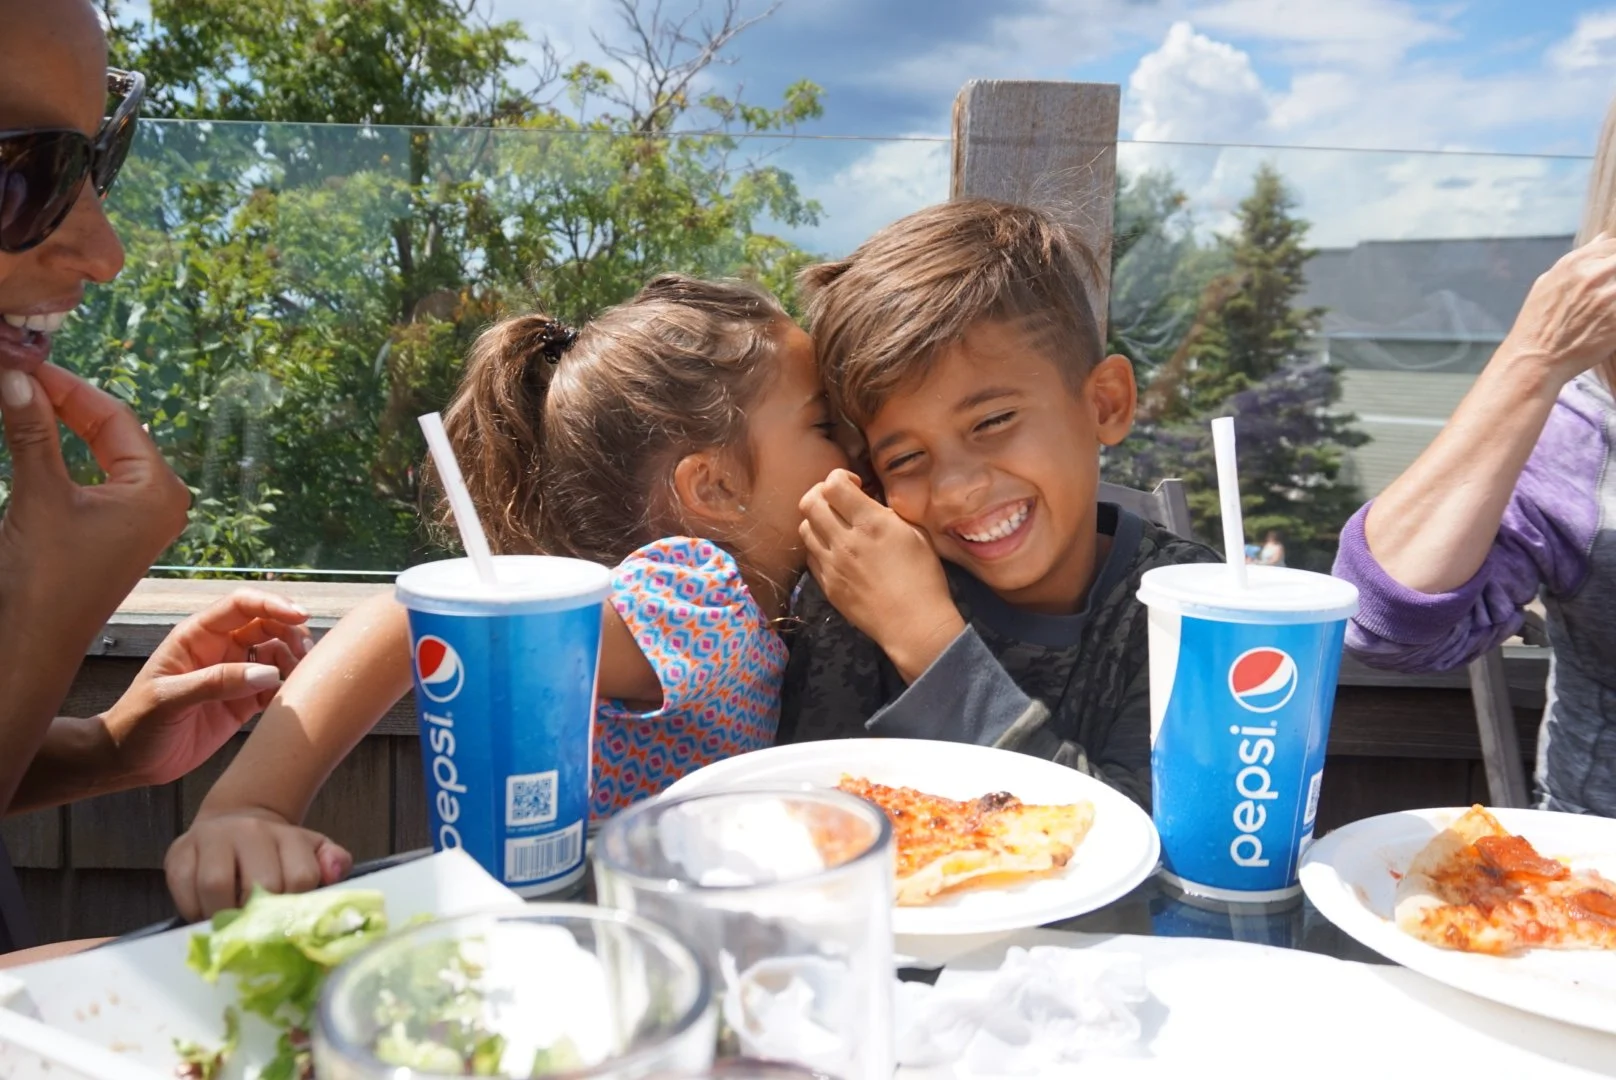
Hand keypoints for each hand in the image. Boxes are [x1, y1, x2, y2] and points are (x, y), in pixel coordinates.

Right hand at [0, 363, 189, 639]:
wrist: (34, 644)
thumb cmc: (45, 579)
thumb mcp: (37, 495)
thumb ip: (32, 432)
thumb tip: (17, 380)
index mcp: (159, 489)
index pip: (115, 416)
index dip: (68, 385)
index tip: (26, 363)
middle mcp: (162, 500)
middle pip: (113, 430)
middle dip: (66, 401)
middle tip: (20, 375)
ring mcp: (143, 517)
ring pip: (104, 451)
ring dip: (65, 423)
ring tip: (24, 396)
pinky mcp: (119, 532)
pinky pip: (97, 476)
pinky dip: (67, 452)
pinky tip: (38, 433)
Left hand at [103, 588, 314, 787]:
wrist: (129, 763)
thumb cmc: (137, 724)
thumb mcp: (169, 699)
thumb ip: (216, 682)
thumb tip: (267, 673)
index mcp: (198, 637)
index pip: (241, 606)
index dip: (272, 604)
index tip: (300, 616)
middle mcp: (220, 650)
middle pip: (267, 625)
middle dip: (291, 632)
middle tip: (306, 653)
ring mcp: (234, 676)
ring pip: (277, 653)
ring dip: (294, 660)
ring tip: (299, 677)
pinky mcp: (243, 703)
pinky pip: (275, 687)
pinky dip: (289, 688)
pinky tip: (290, 697)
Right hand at [165, 808, 352, 921]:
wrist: (234, 825)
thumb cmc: (276, 851)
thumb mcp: (311, 852)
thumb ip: (333, 863)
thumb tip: (333, 873)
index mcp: (287, 836)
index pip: (300, 878)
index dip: (292, 907)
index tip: (285, 919)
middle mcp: (250, 832)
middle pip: (258, 884)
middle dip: (259, 915)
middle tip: (256, 927)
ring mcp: (211, 839)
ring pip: (216, 885)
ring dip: (222, 915)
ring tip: (229, 922)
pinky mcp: (179, 853)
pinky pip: (184, 889)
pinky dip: (193, 910)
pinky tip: (205, 911)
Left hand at [799, 469, 964, 681]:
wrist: (913, 624)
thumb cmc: (924, 578)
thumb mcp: (917, 534)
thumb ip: (889, 512)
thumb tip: (871, 501)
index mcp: (871, 523)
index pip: (833, 484)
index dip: (840, 477)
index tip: (855, 485)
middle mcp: (845, 541)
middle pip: (809, 502)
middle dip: (821, 493)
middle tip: (837, 500)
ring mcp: (832, 565)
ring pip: (804, 528)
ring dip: (817, 519)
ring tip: (835, 525)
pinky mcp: (827, 585)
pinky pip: (810, 555)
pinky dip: (818, 545)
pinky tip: (835, 549)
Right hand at [1503, 232, 1615, 386]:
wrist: (1535, 360)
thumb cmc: (1537, 324)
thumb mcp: (1547, 284)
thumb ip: (1578, 261)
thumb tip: (1602, 239)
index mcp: (1574, 263)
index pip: (1613, 246)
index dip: (1614, 258)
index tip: (1610, 274)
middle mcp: (1593, 276)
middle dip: (1615, 279)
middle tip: (1607, 296)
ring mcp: (1609, 298)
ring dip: (1615, 298)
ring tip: (1605, 310)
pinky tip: (1608, 324)